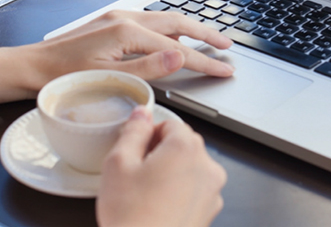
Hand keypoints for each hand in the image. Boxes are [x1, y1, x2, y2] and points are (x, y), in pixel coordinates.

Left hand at [27, 10, 233, 88]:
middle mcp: (125, 18)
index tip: (225, 69)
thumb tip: (181, 55)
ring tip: (208, 40)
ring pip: (165, 19)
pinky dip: (169, 29)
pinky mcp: (112, 22)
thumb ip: (149, 68)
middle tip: (227, 46)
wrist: (30, 67)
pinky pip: (150, 22)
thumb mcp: (109, 78)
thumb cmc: (63, 77)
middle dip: (205, 33)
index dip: (204, 60)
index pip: (178, 48)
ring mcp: (118, 17)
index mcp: (127, 31)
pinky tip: (173, 38)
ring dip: (189, 29)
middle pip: (177, 22)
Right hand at [97, 107, 226, 226]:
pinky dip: (178, 194)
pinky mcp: (209, 212)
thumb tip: (141, 114)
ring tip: (144, 195)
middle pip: (182, 145)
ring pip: (188, 168)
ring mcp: (212, 191)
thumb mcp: (118, 163)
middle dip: (159, 154)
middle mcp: (207, 166)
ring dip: (170, 174)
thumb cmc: (132, 217)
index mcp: (187, 147)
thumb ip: (132, 131)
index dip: (148, 135)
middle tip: (135, 175)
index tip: (134, 152)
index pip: (170, 123)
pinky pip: (193, 191)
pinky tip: (156, 208)